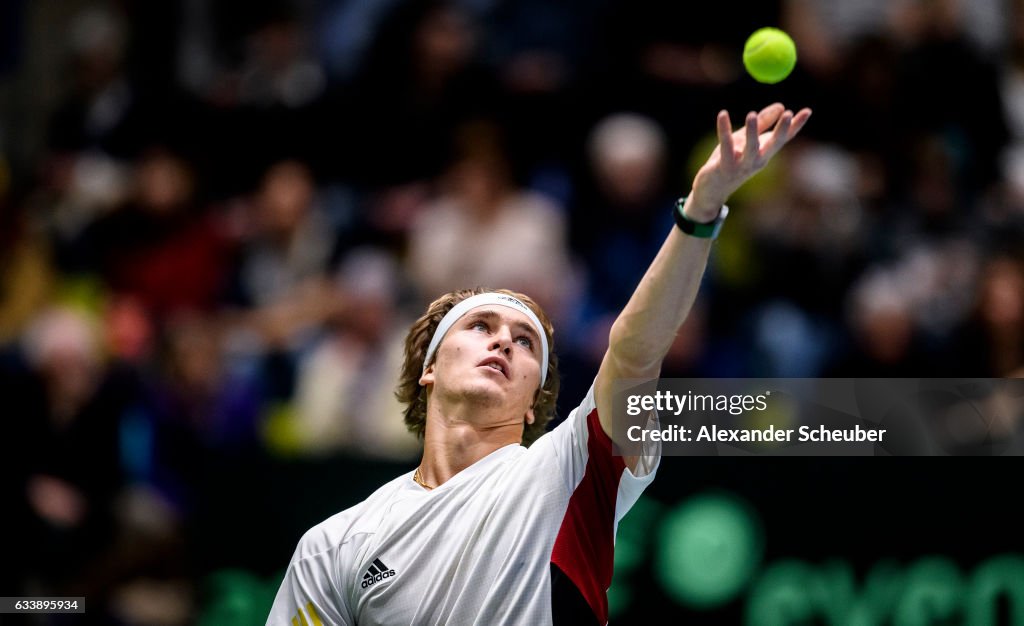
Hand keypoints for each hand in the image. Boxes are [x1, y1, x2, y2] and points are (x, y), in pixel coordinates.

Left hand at [686, 103, 811, 220]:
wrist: (711, 190)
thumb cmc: (730, 161)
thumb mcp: (746, 140)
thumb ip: (762, 123)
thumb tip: (781, 106)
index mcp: (765, 153)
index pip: (784, 138)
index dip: (796, 126)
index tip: (807, 111)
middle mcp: (757, 160)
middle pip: (773, 144)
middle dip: (781, 130)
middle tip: (788, 113)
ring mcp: (742, 165)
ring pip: (750, 148)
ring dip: (752, 131)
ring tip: (751, 114)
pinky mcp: (724, 167)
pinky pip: (725, 147)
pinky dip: (723, 130)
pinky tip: (722, 115)